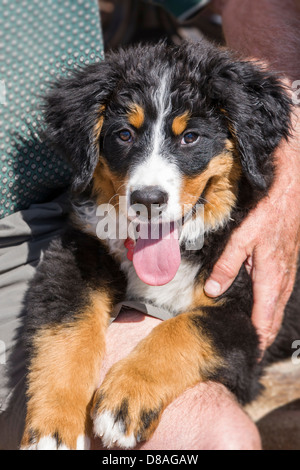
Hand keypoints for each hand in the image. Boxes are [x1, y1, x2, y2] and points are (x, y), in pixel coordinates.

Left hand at [204, 112, 299, 352]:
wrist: (291, 191)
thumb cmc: (270, 212)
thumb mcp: (243, 238)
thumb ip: (227, 265)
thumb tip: (213, 290)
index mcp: (271, 278)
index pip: (265, 319)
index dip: (257, 338)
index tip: (249, 352)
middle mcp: (282, 279)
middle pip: (274, 317)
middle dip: (263, 334)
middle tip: (252, 349)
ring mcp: (286, 271)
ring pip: (277, 305)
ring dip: (267, 322)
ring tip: (256, 334)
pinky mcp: (285, 263)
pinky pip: (279, 292)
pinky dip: (271, 306)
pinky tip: (263, 305)